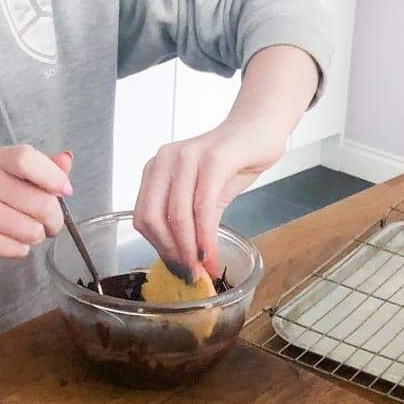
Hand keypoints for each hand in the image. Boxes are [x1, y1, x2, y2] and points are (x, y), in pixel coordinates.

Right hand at [0, 145, 72, 270]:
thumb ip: (44, 168)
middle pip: (42, 203)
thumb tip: (66, 161)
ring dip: (36, 236)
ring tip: (21, 231)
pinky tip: (5, 240)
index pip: (27, 159)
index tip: (64, 191)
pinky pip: (18, 249)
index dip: (54, 177)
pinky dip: (20, 249)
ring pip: (32, 231)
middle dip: (54, 220)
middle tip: (46, 223)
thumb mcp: (16, 177)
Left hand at [133, 119, 285, 278]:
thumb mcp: (205, 196)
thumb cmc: (232, 162)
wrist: (260, 129)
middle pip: (153, 218)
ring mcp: (187, 156)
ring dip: (191, 250)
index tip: (178, 268)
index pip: (143, 217)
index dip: (159, 248)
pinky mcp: (213, 158)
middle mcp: (165, 160)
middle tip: (190, 273)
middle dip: (172, 252)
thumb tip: (186, 262)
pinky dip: (207, 237)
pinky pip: (204, 207)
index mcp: (156, 169)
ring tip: (204, 268)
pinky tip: (214, 253)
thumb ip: (191, 223)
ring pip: (178, 216)